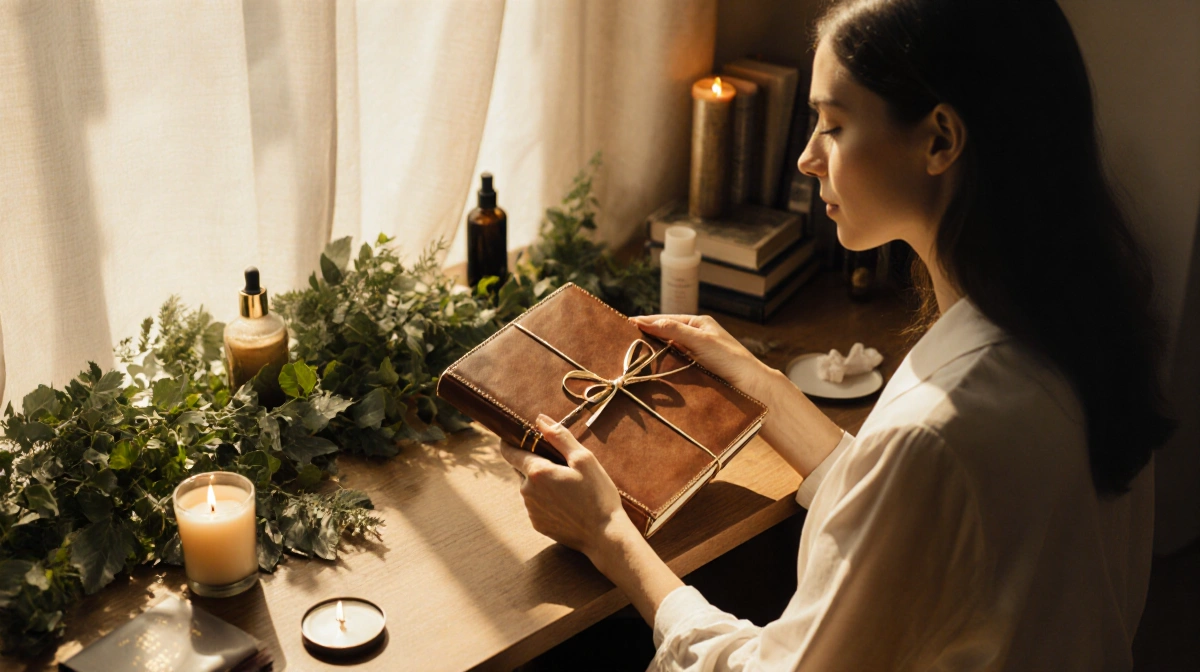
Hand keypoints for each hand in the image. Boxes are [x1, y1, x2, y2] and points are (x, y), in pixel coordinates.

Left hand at [501, 414, 635, 559]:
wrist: (604, 535)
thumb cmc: (598, 494)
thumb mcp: (584, 459)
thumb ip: (559, 437)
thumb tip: (540, 420)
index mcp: (537, 472)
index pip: (509, 452)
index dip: (510, 442)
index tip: (518, 436)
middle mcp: (527, 491)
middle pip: (522, 469)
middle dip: (535, 463)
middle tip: (561, 465)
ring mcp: (531, 510)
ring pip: (530, 488)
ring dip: (542, 483)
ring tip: (568, 487)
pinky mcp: (537, 524)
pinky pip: (536, 505)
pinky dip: (547, 500)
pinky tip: (567, 503)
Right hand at [629, 314, 772, 401]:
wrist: (751, 385)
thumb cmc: (730, 359)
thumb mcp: (700, 341)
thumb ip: (674, 330)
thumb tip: (647, 322)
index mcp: (699, 324)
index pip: (666, 319)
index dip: (646, 322)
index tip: (625, 324)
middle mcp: (697, 337)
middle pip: (666, 334)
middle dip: (647, 336)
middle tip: (624, 340)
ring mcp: (697, 353)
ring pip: (669, 349)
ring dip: (654, 351)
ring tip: (633, 354)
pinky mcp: (697, 369)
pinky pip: (675, 363)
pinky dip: (662, 364)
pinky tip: (652, 369)